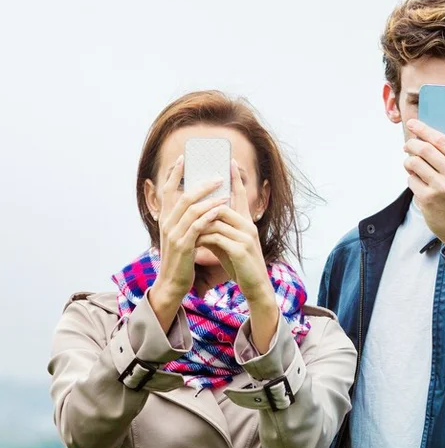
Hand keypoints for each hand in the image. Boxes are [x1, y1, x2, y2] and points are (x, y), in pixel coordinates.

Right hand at [147, 155, 226, 329]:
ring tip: (224, 190)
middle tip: (217, 175)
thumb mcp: (181, 236)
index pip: (168, 190)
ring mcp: (173, 234)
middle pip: (182, 196)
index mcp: (166, 219)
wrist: (172, 284)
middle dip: (200, 183)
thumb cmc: (181, 259)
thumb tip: (198, 204)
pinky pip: (197, 226)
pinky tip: (222, 209)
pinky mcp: (183, 245)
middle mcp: (167, 223)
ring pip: (191, 209)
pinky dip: (209, 215)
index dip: (174, 173)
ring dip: (209, 198)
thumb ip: (186, 220)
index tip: (184, 158)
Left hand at [196, 159, 277, 351]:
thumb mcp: (228, 243)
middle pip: (222, 205)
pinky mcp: (241, 249)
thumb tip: (202, 220)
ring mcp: (245, 237)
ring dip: (199, 223)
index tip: (231, 161)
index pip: (241, 195)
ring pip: (216, 220)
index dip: (236, 179)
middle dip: (204, 202)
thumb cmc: (240, 265)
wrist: (256, 286)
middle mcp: (248, 226)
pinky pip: (216, 236)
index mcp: (246, 222)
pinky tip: (193, 240)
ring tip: (186, 226)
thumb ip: (217, 229)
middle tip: (187, 197)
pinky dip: (202, 237)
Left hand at [403, 118, 444, 265]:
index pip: (440, 140)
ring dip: (409, 162)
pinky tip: (418, 183)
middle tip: (407, 145)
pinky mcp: (427, 199)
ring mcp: (440, 187)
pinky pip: (411, 180)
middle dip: (411, 144)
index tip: (413, 123)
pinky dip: (411, 179)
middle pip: (424, 149)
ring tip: (413, 166)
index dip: (424, 129)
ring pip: (414, 163)